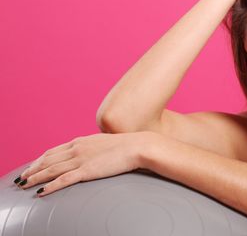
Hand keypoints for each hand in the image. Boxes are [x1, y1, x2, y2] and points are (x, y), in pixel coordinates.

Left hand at [14, 132, 151, 196]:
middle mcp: (76, 149)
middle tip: (21, 178)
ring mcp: (81, 159)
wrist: (137, 146)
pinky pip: (63, 180)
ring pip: (51, 170)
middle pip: (47, 160)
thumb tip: (90, 154)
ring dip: (35, 178)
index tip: (32, 167)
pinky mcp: (87, 170)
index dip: (39, 160)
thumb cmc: (125, 146)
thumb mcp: (104, 144)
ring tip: (24, 185)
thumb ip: (93, 148)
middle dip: (32, 170)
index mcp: (80, 141)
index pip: (53, 151)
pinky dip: (50, 186)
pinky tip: (41, 191)